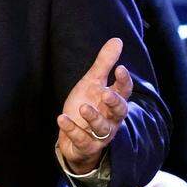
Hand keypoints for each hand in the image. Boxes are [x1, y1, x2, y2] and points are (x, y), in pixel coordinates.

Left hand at [57, 38, 131, 172]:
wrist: (74, 138)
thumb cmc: (87, 105)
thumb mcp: (92, 82)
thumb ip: (104, 64)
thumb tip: (117, 40)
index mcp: (113, 101)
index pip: (124, 91)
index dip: (123, 81)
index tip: (120, 68)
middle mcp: (111, 118)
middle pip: (119, 112)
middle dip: (114, 103)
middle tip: (106, 93)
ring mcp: (99, 134)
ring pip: (102, 128)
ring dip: (93, 118)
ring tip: (83, 107)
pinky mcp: (86, 146)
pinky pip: (82, 140)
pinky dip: (72, 130)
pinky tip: (61, 118)